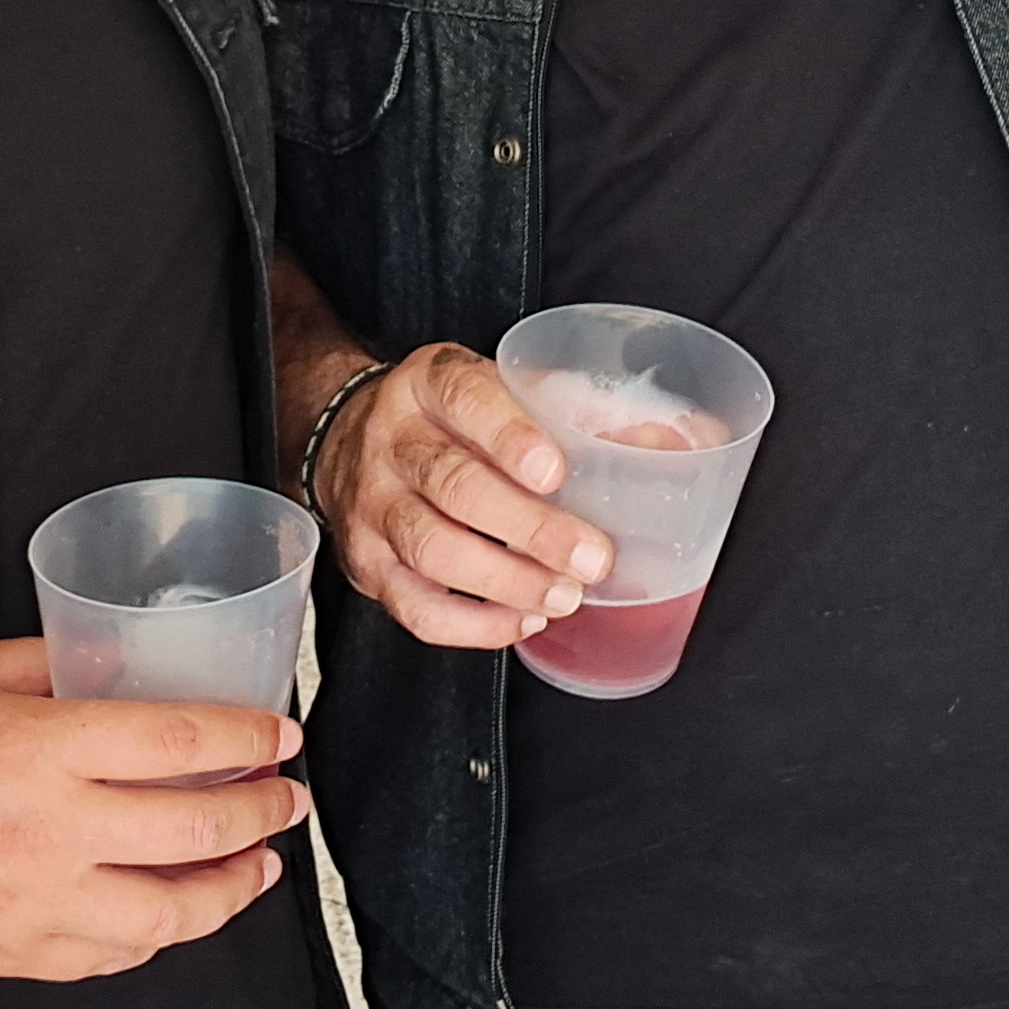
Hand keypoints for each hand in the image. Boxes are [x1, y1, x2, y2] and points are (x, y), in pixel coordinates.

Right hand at [0, 641, 304, 980]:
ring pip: (167, 918)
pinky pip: (105, 958)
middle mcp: (44, 832)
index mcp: (36, 748)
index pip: (182, 742)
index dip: (249, 738)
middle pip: (197, 831)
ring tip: (253, 867)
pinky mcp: (2, 954)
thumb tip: (125, 669)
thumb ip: (51, 669)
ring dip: (228, 891)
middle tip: (286, 801)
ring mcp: (26, 905)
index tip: (281, 737)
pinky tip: (170, 913)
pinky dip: (153, 937)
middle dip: (263, 815)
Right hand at [312, 342, 612, 649]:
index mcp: (429, 383)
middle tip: (590, 557)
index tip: (556, 472)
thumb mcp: (496, 384)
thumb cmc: (446, 417)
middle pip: (454, 486)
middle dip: (529, 529)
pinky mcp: (367, 564)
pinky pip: (416, 607)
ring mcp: (373, 505)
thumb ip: (568, 406)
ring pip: (432, 549)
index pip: (465, 399)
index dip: (510, 437)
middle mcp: (392, 441)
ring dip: (506, 581)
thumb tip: (660, 443)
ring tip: (563, 596)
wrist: (348, 436)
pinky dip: (472, 625)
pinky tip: (520, 621)